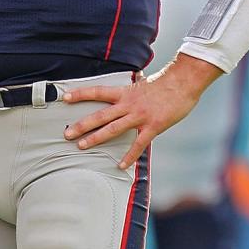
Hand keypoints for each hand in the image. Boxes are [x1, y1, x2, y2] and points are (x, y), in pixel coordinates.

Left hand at [62, 56, 220, 168]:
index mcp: (124, 92)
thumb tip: (121, 95)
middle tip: (67, 133)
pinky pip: (138, 144)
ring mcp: (140, 116)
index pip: (97, 92)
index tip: (65, 98)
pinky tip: (120, 165)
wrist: (183, 83)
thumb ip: (129, 93)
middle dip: (82, 125)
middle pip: (100, 115)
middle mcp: (128, 104)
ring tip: (82, 146)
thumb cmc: (163, 83)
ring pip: (113, 129)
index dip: (81, 94)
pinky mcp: (153, 126)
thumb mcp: (141, 84)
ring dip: (96, 138)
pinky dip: (129, 156)